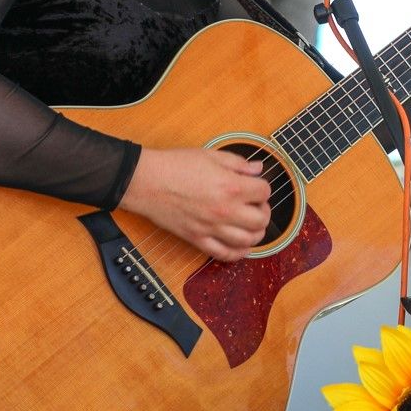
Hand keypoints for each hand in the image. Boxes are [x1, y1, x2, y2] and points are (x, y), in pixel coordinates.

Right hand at [119, 147, 271, 262]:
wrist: (146, 181)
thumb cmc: (175, 165)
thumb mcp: (211, 155)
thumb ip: (239, 163)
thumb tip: (258, 168)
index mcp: (231, 187)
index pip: (265, 192)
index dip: (263, 188)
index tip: (255, 186)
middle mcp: (225, 210)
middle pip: (261, 220)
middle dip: (264, 212)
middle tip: (255, 206)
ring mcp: (211, 227)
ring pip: (248, 241)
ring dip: (255, 234)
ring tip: (249, 224)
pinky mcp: (197, 239)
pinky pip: (224, 254)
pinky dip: (237, 253)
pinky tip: (239, 245)